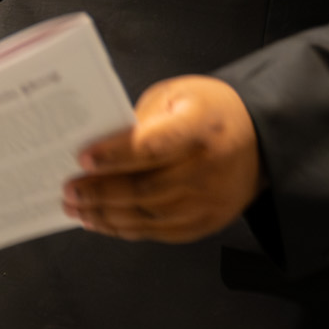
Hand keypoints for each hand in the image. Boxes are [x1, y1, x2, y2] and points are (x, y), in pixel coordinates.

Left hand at [62, 76, 263, 242]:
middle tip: (68, 189)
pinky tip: (102, 221)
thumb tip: (98, 147)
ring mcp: (211, 201)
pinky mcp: (209, 222)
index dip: (114, 155)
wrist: (261, 139)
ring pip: (150, 216)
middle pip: (146, 189)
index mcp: (201, 128)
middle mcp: (209, 169)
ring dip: (107, 216)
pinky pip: (161, 232)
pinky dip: (127, 229)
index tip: (82, 158)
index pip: (152, 147)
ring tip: (75, 208)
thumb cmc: (209, 110)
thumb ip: (141, 119)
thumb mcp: (177, 95)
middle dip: (100, 192)